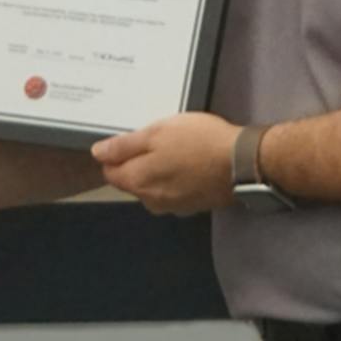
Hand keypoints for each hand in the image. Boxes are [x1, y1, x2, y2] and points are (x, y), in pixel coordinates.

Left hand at [91, 113, 238, 215]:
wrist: (242, 163)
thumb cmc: (198, 142)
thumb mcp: (157, 132)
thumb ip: (124, 145)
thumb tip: (98, 153)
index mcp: (137, 181)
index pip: (110, 171)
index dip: (117, 153)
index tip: (135, 138)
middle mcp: (150, 201)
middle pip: (132, 181)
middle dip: (139, 163)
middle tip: (161, 140)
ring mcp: (173, 207)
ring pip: (153, 188)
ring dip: (159, 172)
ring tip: (179, 150)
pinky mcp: (193, 207)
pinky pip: (174, 192)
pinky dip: (177, 180)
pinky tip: (192, 165)